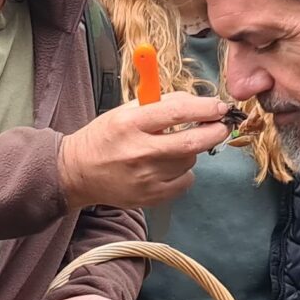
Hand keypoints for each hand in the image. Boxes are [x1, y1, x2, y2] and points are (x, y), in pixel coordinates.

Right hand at [56, 92, 230, 208]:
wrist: (78, 172)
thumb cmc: (104, 138)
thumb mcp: (124, 112)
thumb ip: (159, 104)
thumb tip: (196, 101)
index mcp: (130, 124)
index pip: (177, 112)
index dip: (205, 108)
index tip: (220, 106)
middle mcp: (139, 151)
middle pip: (191, 142)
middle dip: (214, 131)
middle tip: (221, 125)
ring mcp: (146, 178)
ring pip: (190, 161)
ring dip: (191, 151)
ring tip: (174, 147)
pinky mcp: (151, 197)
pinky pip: (185, 181)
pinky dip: (184, 172)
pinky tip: (169, 166)